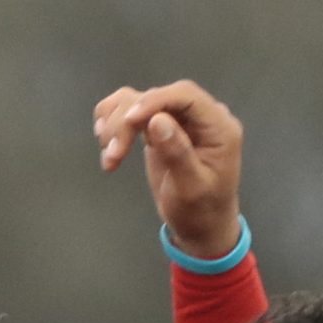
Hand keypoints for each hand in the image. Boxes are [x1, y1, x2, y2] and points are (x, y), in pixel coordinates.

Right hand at [93, 81, 244, 258]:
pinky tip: (105, 141)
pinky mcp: (157, 127)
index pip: (185, 95)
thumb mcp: (191, 187)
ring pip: (138, 100)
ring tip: (108, 156)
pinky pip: (130, 111)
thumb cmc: (201, 211)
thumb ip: (177, 152)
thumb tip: (156, 120)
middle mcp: (198, 117)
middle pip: (157, 96)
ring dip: (115, 123)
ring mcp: (176, 120)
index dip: (154, 101)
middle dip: (128, 121)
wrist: (201, 226)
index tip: (128, 121)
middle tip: (112, 155)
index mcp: (218, 126)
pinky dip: (113, 122)